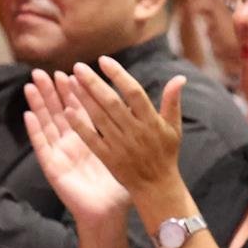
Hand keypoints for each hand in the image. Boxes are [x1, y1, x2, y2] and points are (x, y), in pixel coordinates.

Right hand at [24, 71, 130, 230]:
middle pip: (59, 112)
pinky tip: (28, 114)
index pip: (81, 109)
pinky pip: (41, 146)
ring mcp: (60, 154)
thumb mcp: (127, 152)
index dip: (75, 91)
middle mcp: (72, 143)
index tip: (73, 71)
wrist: (109, 212)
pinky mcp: (52, 167)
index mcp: (91, 138)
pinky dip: (34, 131)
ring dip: (38, 105)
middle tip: (45, 71)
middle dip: (52, 92)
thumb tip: (140, 108)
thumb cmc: (120, 185)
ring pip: (47, 124)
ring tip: (32, 85)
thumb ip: (132, 129)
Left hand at [61, 58, 186, 204]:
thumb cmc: (165, 154)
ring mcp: (121, 145)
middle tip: (78, 66)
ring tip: (70, 82)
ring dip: (84, 99)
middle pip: (112, 103)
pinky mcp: (109, 158)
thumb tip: (179, 77)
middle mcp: (135, 132)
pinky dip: (80, 126)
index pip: (133, 93)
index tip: (103, 60)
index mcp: (151, 122)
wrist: (157, 187)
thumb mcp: (174, 127)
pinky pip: (92, 140)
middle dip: (94, 83)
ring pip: (99, 118)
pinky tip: (68, 111)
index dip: (118, 75)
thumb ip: (172, 101)